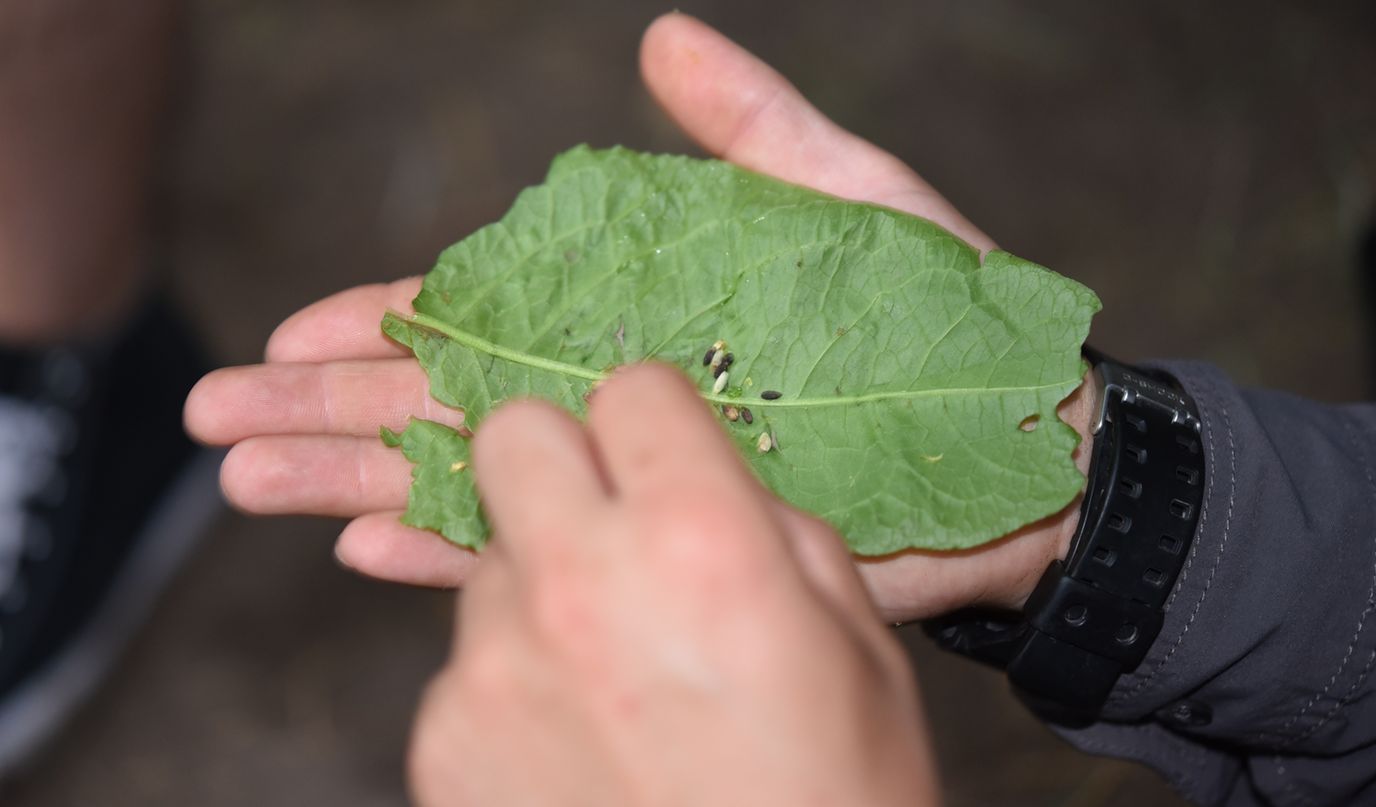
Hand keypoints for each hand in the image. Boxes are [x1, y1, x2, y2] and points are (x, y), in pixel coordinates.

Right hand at [183, 13, 1094, 619]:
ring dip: (357, 485)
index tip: (291, 335)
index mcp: (632, 312)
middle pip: (444, 404)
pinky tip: (372, 553)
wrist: (1021, 449)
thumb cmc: (938, 317)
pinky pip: (549, 558)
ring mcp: (634, 479)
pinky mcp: (671, 548)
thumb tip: (661, 38)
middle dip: (326, 412)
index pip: (480, 319)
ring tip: (250, 485)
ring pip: (471, 483)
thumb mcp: (844, 197)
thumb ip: (751, 129)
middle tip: (218, 424)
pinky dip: (458, 560)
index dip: (378, 326)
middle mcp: (612, 397)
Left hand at [407, 364, 938, 806]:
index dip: (656, 418)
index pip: (630, 387)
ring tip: (611, 670)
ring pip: (488, 556)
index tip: (664, 454)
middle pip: (512, 435)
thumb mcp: (855, 647)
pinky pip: (469, 658)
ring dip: (540, 583)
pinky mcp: (443, 740)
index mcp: (702, 545)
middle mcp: (578, 586)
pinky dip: (515, 678)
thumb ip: (768, 532)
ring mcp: (493, 667)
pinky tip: (578, 742)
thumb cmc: (834, 802)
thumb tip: (699, 479)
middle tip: (609, 524)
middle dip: (561, 460)